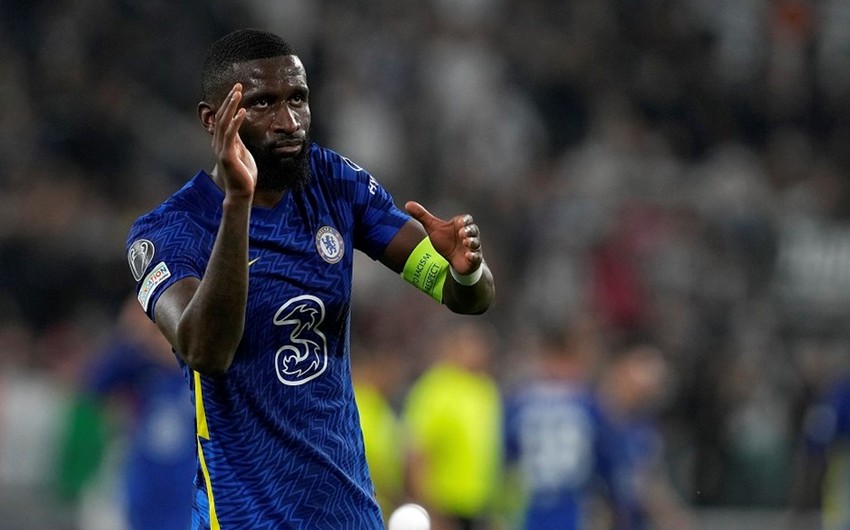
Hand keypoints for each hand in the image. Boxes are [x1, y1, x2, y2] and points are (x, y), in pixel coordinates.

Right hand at [212, 83, 256, 197]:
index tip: (237, 90)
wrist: (241, 193)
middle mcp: (218, 143)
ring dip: (231, 106)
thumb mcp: (242, 152)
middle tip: (238, 85)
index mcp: (222, 142)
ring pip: (225, 122)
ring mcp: (222, 149)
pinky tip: (242, 112)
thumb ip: (238, 140)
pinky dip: (236, 122)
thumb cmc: (244, 174)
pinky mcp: (227, 155)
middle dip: (230, 100)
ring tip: (239, 93)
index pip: (224, 118)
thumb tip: (238, 127)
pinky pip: (231, 135)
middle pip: (222, 116)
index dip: (229, 103)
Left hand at [405, 201, 482, 274]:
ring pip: (476, 242)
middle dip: (469, 231)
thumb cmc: (445, 241)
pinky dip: (473, 256)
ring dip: (472, 242)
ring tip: (466, 242)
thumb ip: (422, 216)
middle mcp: (469, 235)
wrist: (453, 260)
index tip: (459, 223)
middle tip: (462, 233)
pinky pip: (476, 257)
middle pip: (473, 229)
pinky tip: (468, 256)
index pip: (466, 219)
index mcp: (460, 225)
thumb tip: (407, 204)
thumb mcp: (432, 228)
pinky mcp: (473, 259)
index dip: (464, 221)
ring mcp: (472, 247)